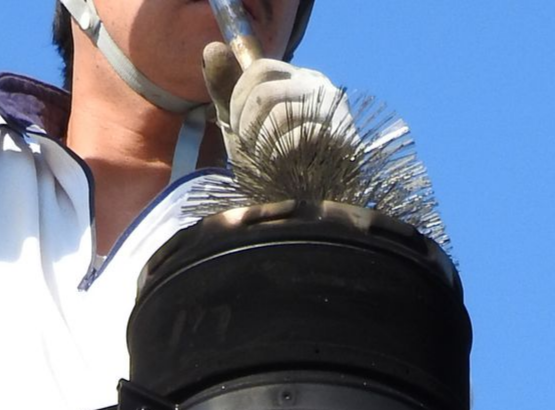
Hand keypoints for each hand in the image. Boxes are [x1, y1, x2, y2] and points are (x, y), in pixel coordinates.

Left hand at [203, 41, 353, 163]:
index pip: (260, 69)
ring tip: (270, 165)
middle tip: (254, 153)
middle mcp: (320, 89)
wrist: (301, 216)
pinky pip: (296, 138)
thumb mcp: (243, 128)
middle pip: (264, 91)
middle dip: (247, 127)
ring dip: (262, 146)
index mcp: (299, 81)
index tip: (237, 130)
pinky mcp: (342, 141)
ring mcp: (334, 113)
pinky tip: (286, 172)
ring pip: (278, 113)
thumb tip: (212, 49)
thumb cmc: (274, 173)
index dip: (238, 100)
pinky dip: (280, 159)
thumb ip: (227, 91)